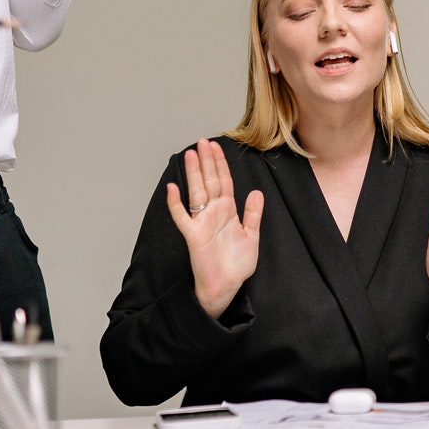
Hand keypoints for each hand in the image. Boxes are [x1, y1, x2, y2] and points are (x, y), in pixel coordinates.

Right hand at [167, 139, 263, 318]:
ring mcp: (202, 223)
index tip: (217, 147)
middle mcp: (214, 214)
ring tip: (191, 155)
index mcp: (228, 212)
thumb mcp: (251, 236)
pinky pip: (182, 217)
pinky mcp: (193, 236)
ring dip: (194, 174)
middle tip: (202, 141)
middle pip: (209, 182)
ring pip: (197, 193)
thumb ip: (253, 214)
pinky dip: (176, 204)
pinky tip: (172, 189)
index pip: (223, 182)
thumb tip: (256, 192)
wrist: (226, 287)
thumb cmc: (236, 266)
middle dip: (207, 161)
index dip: (220, 164)